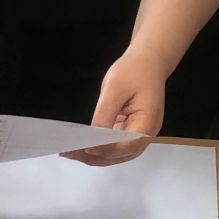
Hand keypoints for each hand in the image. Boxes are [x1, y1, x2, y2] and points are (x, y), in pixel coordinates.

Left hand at [70, 49, 166, 165]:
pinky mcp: (130, 130)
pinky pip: (116, 145)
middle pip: (122, 155)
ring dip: (96, 156)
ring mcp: (139, 134)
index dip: (106, 150)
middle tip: (70, 153)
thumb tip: (93, 137)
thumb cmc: (134, 71)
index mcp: (148, 123)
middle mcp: (146, 134)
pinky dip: (100, 148)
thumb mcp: (115, 88)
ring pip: (118, 154)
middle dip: (96, 157)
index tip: (84, 147)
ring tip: (71, 153)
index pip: (127, 145)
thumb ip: (105, 114)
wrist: (148, 61)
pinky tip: (82, 145)